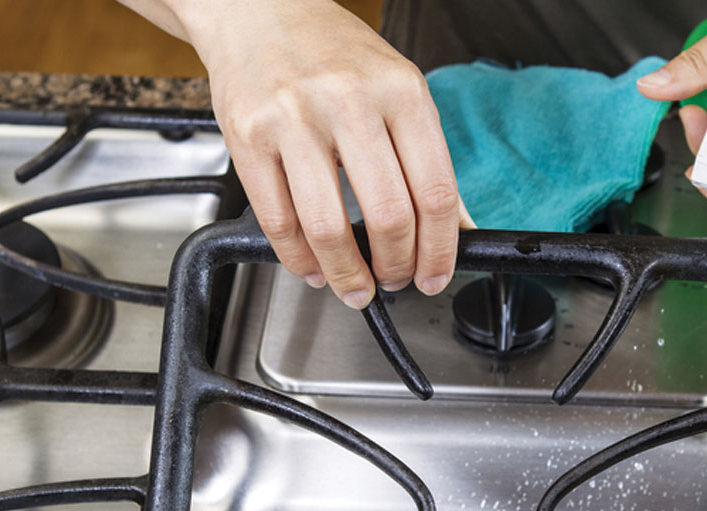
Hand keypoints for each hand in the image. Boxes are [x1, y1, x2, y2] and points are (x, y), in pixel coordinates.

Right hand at [125, 0, 467, 307]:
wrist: (258, 9)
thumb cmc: (332, 52)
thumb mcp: (398, 89)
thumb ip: (428, 157)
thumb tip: (457, 226)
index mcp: (401, 92)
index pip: (435, 192)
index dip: (440, 250)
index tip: (436, 275)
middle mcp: (349, 102)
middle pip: (389, 216)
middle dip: (397, 267)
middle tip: (396, 281)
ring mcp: (294, 120)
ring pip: (329, 227)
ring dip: (347, 274)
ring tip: (355, 286)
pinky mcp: (248, 137)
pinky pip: (278, 220)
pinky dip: (299, 259)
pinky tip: (314, 266)